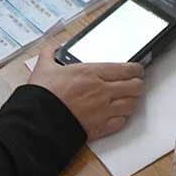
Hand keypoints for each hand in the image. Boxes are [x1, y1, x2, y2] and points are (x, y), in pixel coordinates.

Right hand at [28, 47, 143, 139]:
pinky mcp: (100, 128)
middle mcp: (102, 91)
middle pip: (134, 86)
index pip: (126, 69)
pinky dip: (122, 118)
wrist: (38, 121)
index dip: (136, 69)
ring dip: (131, 101)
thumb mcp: (44, 67)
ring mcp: (103, 110)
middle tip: (134, 83)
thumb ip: (50, 54)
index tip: (137, 70)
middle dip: (137, 84)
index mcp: (91, 73)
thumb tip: (52, 48)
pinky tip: (117, 115)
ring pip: (131, 105)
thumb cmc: (43, 95)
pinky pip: (121, 122)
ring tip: (128, 99)